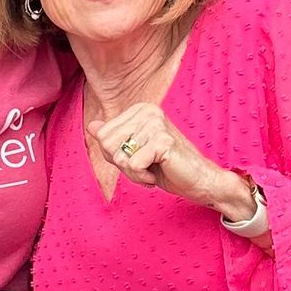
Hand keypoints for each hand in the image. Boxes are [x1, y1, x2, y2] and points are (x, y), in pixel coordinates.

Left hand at [92, 103, 257, 222]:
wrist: (198, 180)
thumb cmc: (166, 167)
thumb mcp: (134, 152)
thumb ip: (113, 138)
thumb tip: (92, 125)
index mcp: (140, 109)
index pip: (102, 135)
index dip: (115, 155)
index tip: (139, 156)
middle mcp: (148, 110)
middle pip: (107, 144)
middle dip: (123, 164)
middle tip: (147, 165)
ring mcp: (156, 123)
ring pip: (119, 158)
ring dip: (134, 173)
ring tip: (154, 168)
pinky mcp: (162, 141)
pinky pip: (132, 166)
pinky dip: (142, 178)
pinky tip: (159, 172)